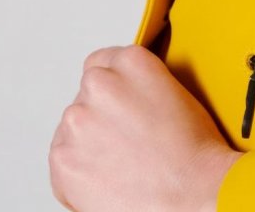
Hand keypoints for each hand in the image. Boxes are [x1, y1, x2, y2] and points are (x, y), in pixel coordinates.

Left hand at [49, 44, 242, 211]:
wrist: (190, 193)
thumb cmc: (192, 151)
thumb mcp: (175, 93)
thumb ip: (139, 83)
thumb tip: (121, 94)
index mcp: (131, 62)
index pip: (102, 60)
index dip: (112, 85)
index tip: (116, 100)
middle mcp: (99, 84)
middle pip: (87, 94)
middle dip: (101, 113)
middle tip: (125, 138)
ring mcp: (77, 121)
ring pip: (72, 128)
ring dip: (88, 141)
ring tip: (119, 162)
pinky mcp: (62, 159)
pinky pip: (61, 162)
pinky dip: (77, 172)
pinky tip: (107, 178)